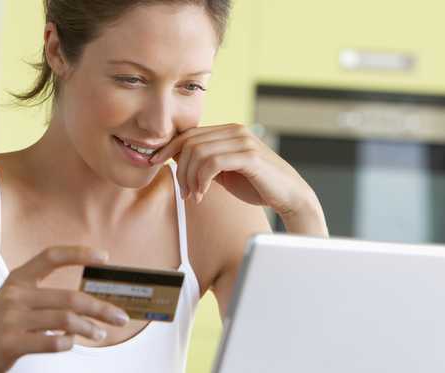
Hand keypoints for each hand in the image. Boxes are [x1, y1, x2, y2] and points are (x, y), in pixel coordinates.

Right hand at [0, 246, 129, 372]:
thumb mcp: (13, 299)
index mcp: (18, 279)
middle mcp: (16, 295)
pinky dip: (67, 344)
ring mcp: (12, 319)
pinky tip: (70, 343)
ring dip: (90, 329)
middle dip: (101, 308)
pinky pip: (51, 343)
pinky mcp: (10, 343)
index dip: (79, 253)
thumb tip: (84, 304)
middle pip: (70, 298)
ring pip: (65, 321)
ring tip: (101, 334)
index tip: (105, 257)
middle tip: (121, 317)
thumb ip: (42, 295)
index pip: (51, 256)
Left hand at [150, 123, 327, 235]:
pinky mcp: (249, 156)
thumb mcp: (224, 171)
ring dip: (190, 178)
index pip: (189, 133)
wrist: (289, 196)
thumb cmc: (256, 184)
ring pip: (198, 153)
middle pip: (189, 142)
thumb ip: (205, 162)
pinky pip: (212, 163)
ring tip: (195, 196)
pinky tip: (203, 195)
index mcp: (228, 131)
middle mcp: (235, 130)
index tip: (155, 162)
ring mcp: (243, 141)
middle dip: (180, 169)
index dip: (168, 148)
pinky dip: (201, 180)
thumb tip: (175, 159)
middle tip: (185, 192)